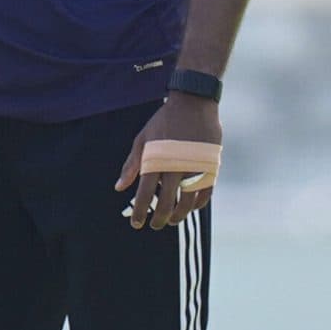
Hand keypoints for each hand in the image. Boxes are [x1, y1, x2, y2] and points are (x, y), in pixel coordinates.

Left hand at [117, 92, 221, 229]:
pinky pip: (205, 193)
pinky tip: (190, 208)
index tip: (136, 224)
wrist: (194, 104)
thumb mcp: (143, 140)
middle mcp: (175, 168)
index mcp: (156, 161)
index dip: (140, 212)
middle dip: (159, 219)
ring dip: (179, 216)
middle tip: (154, 225)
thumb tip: (119, 188)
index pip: (145, 195)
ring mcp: (195, 168)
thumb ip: (132, 165)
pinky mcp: (211, 167)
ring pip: (188, 202)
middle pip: (167, 204)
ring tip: (172, 221)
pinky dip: (197, 205)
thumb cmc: (163, 122)